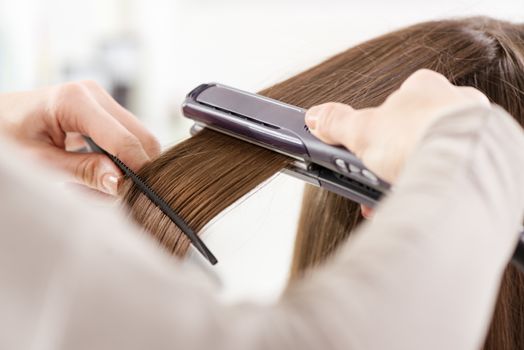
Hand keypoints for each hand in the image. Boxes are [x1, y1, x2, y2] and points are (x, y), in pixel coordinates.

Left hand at [0, 80, 160, 194]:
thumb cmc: (8, 137)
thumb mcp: (39, 162)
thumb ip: (82, 171)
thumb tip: (120, 183)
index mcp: (74, 100)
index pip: (123, 140)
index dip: (136, 170)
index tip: (140, 196)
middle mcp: (94, 93)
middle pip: (141, 138)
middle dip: (133, 170)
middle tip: (109, 195)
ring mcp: (102, 100)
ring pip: (139, 141)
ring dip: (125, 168)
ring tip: (89, 183)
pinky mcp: (105, 110)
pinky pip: (128, 139)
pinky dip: (119, 161)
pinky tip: (93, 170)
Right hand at [304, 69, 490, 217]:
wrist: (465, 163)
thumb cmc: (421, 134)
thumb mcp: (363, 130)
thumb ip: (338, 123)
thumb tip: (316, 117)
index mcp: (422, 89)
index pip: (393, 106)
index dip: (373, 132)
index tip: (362, 152)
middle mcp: (451, 105)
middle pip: (413, 133)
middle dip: (391, 159)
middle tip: (376, 178)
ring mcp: (470, 132)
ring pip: (433, 154)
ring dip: (410, 175)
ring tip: (393, 194)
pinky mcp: (480, 159)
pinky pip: (450, 173)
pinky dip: (431, 187)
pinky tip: (417, 201)